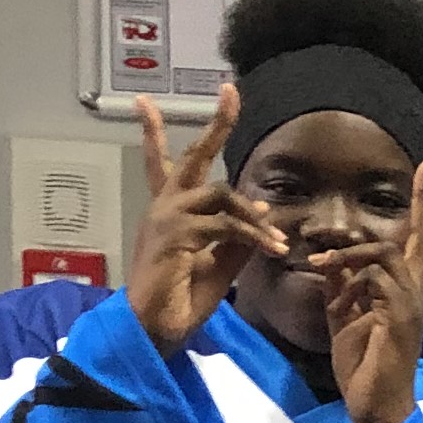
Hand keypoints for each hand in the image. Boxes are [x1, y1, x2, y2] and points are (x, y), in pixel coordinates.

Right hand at [125, 89, 289, 350]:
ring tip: (277, 243)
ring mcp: (167, 218)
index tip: (146, 102)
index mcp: (169, 212)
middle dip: (215, 123)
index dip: (155, 131)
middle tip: (229, 91)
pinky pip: (226, 224)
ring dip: (256, 216)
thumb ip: (237, 235)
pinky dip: (254, 235)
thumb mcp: (219, 264)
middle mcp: (164, 207)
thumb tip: (262, 208)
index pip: (164, 162)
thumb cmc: (180, 300)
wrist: (154, 331)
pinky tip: (271, 250)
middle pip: (194, 156)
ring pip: (222, 194)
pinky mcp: (176, 234)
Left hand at [313, 157, 422, 422]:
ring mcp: (411, 304)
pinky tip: (331, 284)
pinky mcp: (401, 317)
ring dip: (352, 247)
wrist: (375, 406)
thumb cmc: (363, 368)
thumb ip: (341, 285)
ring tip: (323, 256)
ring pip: (390, 250)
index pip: (419, 247)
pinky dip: (350, 274)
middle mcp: (414, 293)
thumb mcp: (343, 316)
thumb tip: (331, 258)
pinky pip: (377, 277)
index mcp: (402, 293)